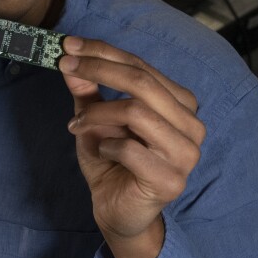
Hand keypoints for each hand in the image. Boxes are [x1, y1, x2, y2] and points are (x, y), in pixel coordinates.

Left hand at [58, 35, 205, 257]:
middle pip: (142, 82)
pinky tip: (101, 153)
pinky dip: (106, 146)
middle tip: (65, 67)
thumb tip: (70, 59)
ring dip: (98, 113)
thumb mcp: (95, 120)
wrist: (117, 211)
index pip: (141, 66)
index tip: (68, 45)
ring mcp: (186, 154)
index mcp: (179, 104)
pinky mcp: (172, 180)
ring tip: (77, 125)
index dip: (103, 52)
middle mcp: (191, 125)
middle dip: (98, 69)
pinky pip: (131, 148)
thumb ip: (88, 91)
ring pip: (137, 111)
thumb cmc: (111, 162)